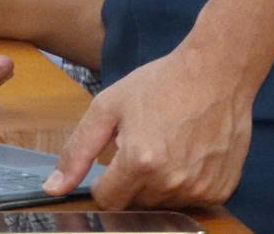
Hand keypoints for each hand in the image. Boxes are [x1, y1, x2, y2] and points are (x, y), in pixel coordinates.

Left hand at [45, 40, 254, 207]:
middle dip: (134, 180)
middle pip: (136, 202)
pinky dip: (188, 183)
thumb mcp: (109, 107)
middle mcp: (170, 182)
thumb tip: (53, 188)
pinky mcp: (220, 188)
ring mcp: (198, 188)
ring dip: (161, 183)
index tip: (116, 160)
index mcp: (139, 162)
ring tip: (171, 145)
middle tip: (146, 144)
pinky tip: (191, 153)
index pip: (108, 200)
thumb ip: (77, 150)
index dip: (106, 181)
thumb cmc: (162, 83)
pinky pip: (193, 200)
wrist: (218, 70)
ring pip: (164, 203)